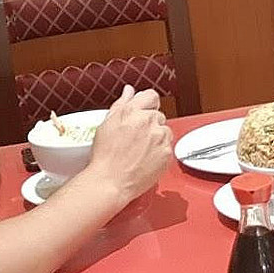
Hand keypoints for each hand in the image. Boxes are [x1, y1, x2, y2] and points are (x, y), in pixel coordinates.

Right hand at [84, 85, 172, 203]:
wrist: (111, 181)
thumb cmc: (105, 156)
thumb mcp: (107, 124)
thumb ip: (122, 103)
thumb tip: (129, 91)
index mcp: (132, 111)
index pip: (151, 96)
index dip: (147, 105)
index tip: (144, 112)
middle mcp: (148, 121)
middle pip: (157, 115)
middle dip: (149, 124)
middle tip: (136, 138)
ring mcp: (159, 137)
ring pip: (165, 130)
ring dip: (157, 137)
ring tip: (140, 150)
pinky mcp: (167, 152)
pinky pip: (168, 146)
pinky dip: (160, 151)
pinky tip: (146, 158)